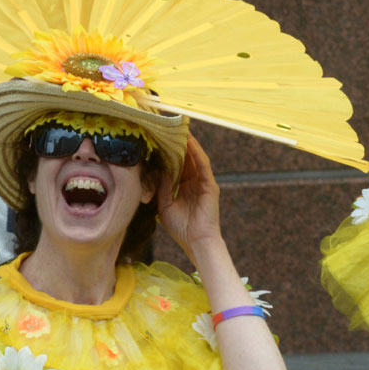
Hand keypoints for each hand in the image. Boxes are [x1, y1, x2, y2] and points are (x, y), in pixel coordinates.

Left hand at [156, 135, 221, 261]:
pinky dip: (196, 153)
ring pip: (195, 158)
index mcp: (183, 186)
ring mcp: (203, 182)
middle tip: (169, 127)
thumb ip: (162, 186)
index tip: (159, 138)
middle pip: (186, 158)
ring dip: (188, 143)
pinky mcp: (210, 185)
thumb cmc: (181, 228)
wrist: (196, 242)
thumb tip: (158, 168)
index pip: (176, 164)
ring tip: (180, 129)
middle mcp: (194, 181)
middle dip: (178, 143)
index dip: (168, 152)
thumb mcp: (165, 204)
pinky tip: (190, 142)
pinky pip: (203, 165)